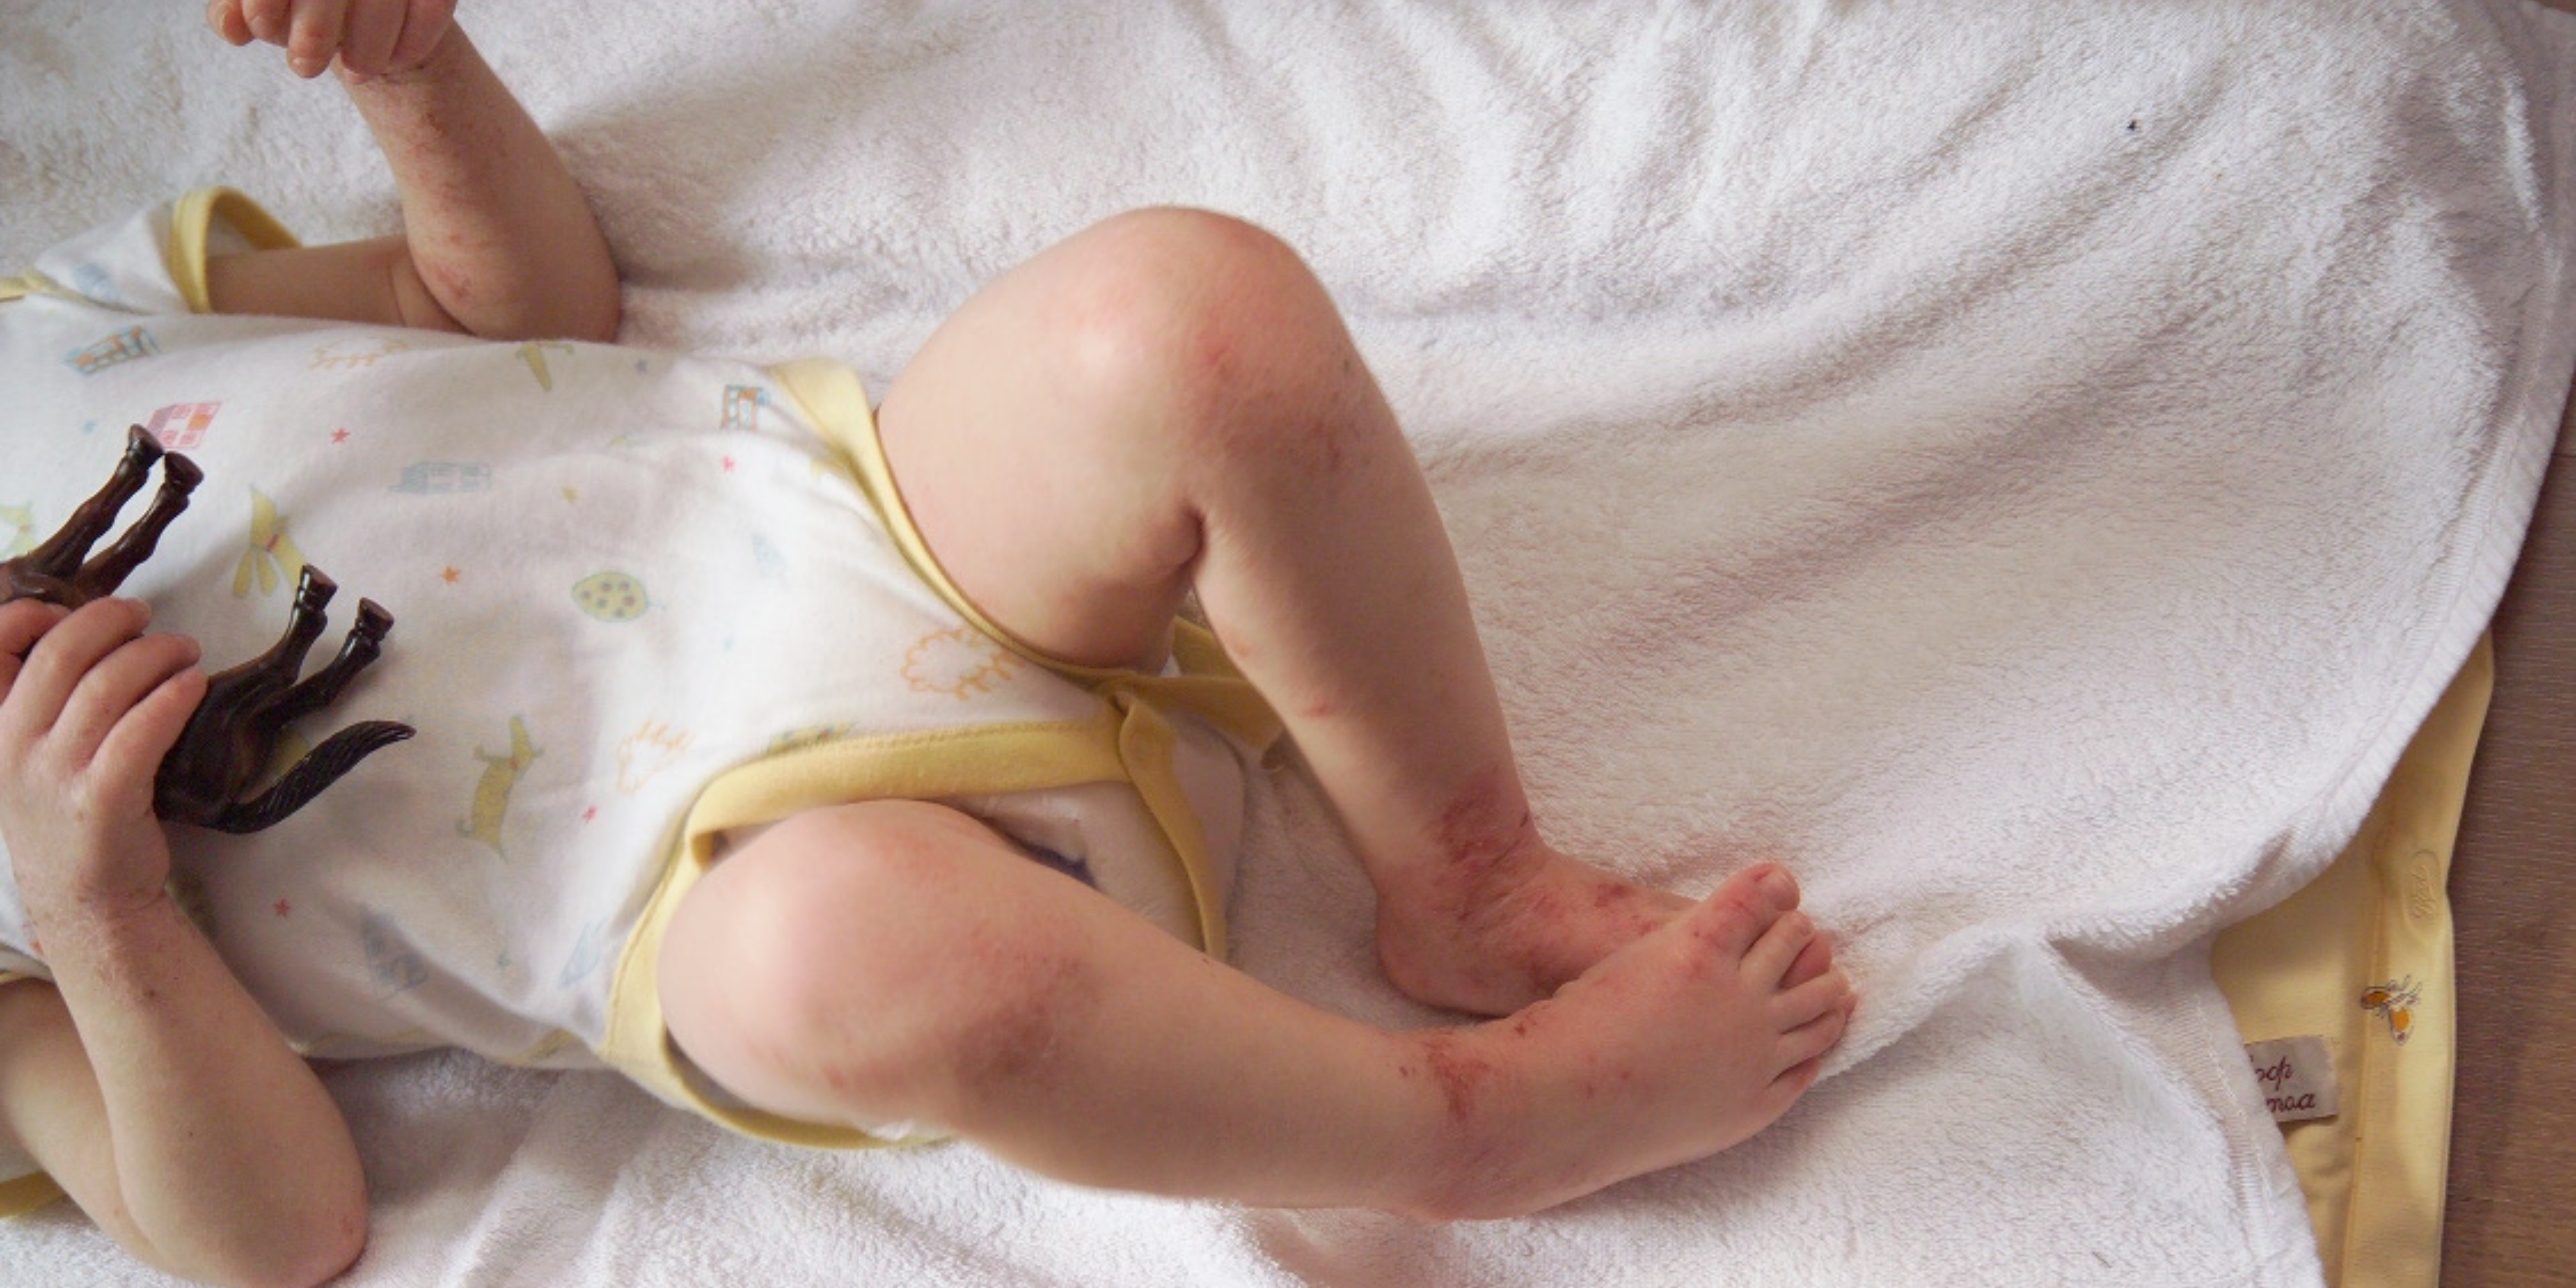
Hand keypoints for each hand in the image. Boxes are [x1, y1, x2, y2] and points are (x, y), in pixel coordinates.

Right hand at [0, 599, 205, 925]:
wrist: (86, 900)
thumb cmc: (66, 815)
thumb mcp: (26, 758)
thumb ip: (38, 704)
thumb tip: (78, 633)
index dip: (30, 614)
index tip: (68, 608)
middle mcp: (12, 748)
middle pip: (61, 653)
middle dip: (110, 621)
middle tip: (146, 617)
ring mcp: (55, 775)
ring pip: (108, 684)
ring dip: (156, 652)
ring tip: (184, 649)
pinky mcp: (104, 798)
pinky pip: (143, 729)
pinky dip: (173, 696)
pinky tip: (194, 684)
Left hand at [208, 0, 457, 80]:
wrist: (362, 4)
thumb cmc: (302, 1)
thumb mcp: (264, 3)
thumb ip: (236, 9)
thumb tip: (233, 29)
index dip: (269, 0)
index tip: (261, 29)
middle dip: (316, 29)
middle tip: (305, 67)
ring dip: (369, 47)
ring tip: (357, 69)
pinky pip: (433, 8)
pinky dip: (414, 42)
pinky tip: (395, 61)